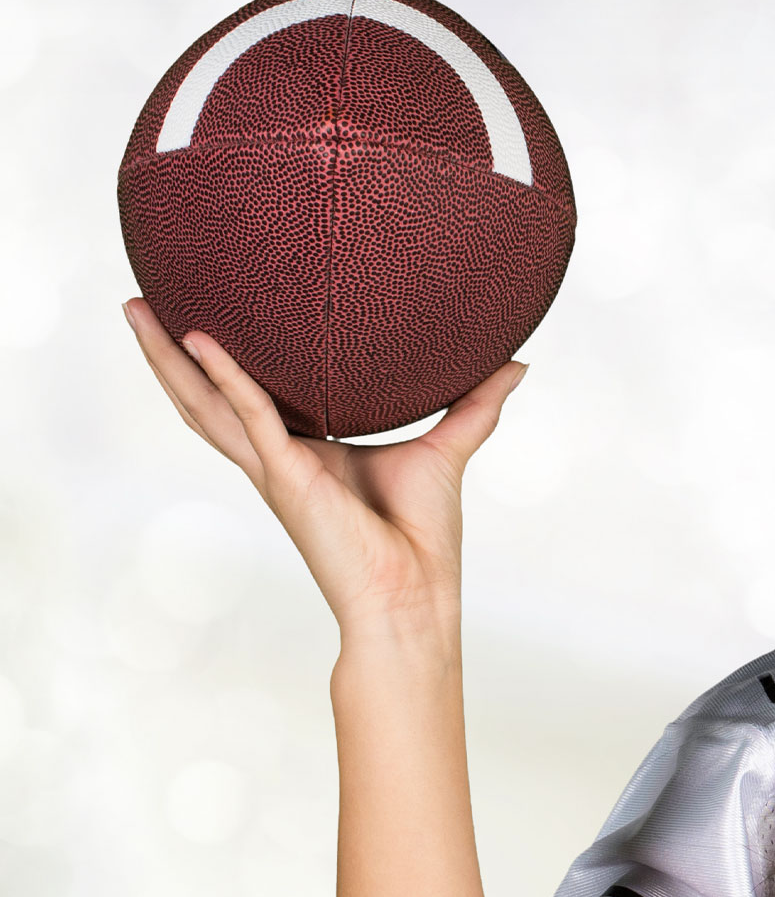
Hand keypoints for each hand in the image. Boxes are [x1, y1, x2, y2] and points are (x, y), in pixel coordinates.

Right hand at [123, 296, 528, 639]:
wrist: (416, 595)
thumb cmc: (423, 536)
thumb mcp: (449, 449)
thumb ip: (476, 404)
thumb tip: (516, 363)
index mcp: (305, 451)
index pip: (248, 396)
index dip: (219, 360)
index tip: (200, 311)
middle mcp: (278, 457)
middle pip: (204, 396)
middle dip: (165, 352)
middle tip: (137, 301)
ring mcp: (276, 468)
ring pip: (204, 405)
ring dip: (167, 360)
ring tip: (137, 311)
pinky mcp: (288, 478)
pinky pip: (250, 417)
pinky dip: (226, 379)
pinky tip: (202, 342)